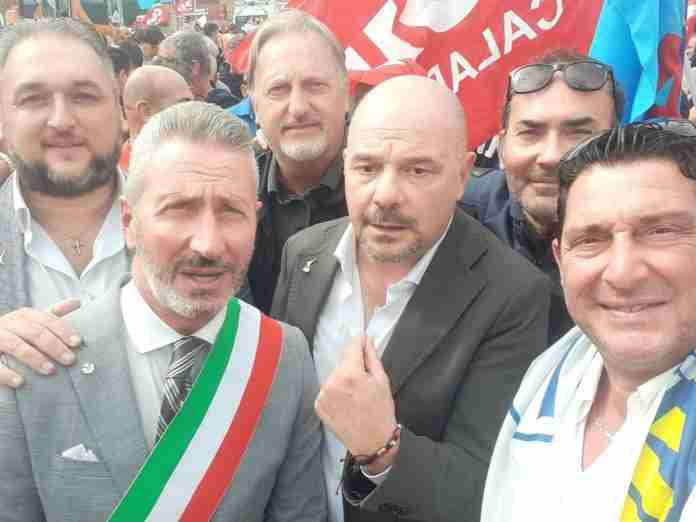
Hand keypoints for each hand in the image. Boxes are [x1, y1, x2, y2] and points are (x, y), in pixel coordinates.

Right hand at [0, 299, 81, 387]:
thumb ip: (53, 314)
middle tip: (70, 360)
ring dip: (35, 358)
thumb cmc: (15, 334)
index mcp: (24, 316)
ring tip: (50, 370)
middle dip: (54, 346)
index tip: (77, 343)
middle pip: (35, 332)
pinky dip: (8, 373)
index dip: (63, 330)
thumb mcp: (32, 322)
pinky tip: (20, 382)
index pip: (47, 320)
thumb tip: (77, 301)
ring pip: (16, 346)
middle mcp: (9, 324)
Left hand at [315, 335, 398, 471]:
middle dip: (353, 366)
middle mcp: (332, 382)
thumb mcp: (382, 380)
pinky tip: (347, 402)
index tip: (364, 341)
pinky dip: (336, 391)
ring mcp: (323, 394)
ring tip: (356, 395)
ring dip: (344, 379)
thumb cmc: (380, 412)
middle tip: (365, 381)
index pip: (351, 346)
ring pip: (335, 375)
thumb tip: (366, 340)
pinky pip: (328, 389)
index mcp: (350, 374)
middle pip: (343, 362)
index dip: (359, 342)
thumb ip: (371, 357)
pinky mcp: (319, 405)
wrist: (372, 442)